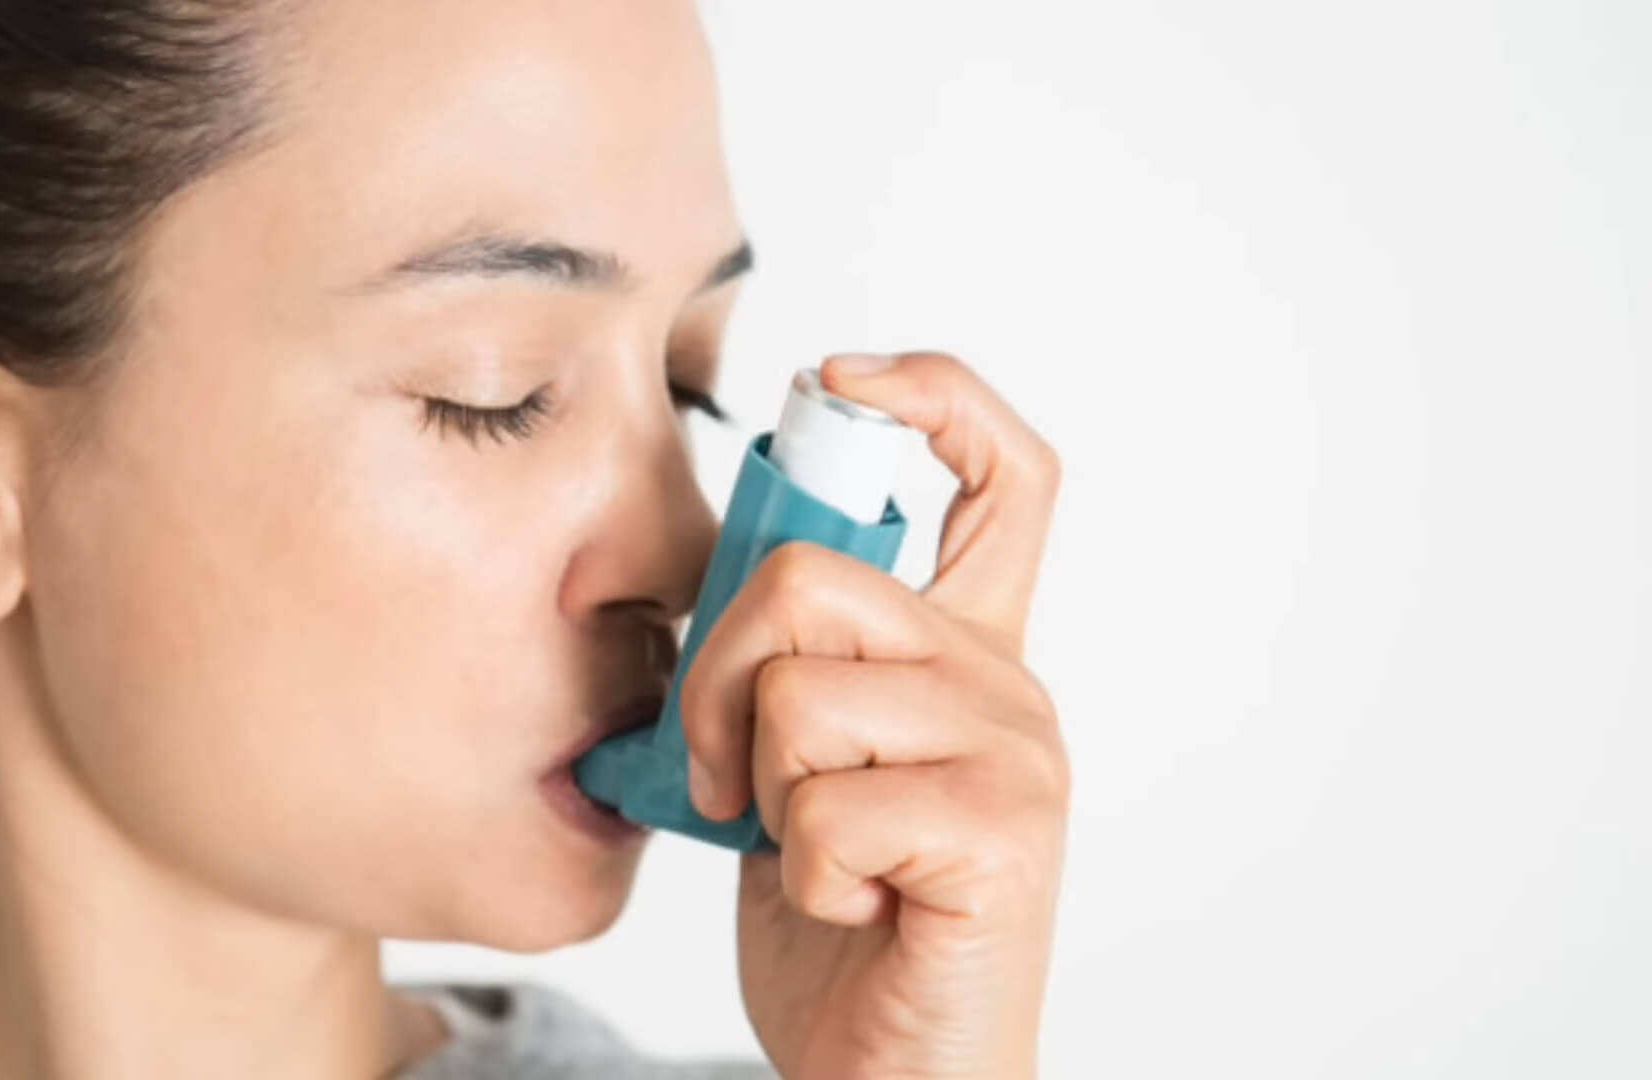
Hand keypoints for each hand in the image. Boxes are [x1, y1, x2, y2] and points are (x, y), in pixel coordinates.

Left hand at [680, 351, 1066, 1079]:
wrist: (888, 1070)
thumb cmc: (840, 923)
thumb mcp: (795, 765)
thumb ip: (790, 664)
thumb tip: (732, 572)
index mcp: (962, 649)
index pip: (1005, 468)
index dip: (931, 391)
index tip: (835, 377)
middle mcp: (1005, 682)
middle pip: (812, 575)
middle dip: (718, 676)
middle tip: (721, 774)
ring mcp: (1015, 754)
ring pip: (802, 693)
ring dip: (760, 790)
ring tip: (807, 852)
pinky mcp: (1003, 835)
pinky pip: (826, 805)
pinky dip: (801, 873)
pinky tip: (852, 907)